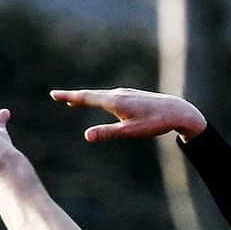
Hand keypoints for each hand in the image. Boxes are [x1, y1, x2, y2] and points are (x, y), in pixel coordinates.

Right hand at [50, 87, 207, 142]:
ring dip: (87, 98)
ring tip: (76, 102)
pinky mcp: (133, 96)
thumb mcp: (130, 131)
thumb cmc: (154, 122)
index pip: (86, 98)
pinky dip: (100, 99)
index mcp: (114, 101)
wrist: (176, 110)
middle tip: (59, 98)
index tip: (54, 94)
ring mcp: (126, 93)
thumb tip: (86, 136)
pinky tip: (103, 103)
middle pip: (91, 95)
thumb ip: (107, 133)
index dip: (69, 97)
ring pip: (101, 96)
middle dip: (75, 97)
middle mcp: (117, 94)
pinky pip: (111, 97)